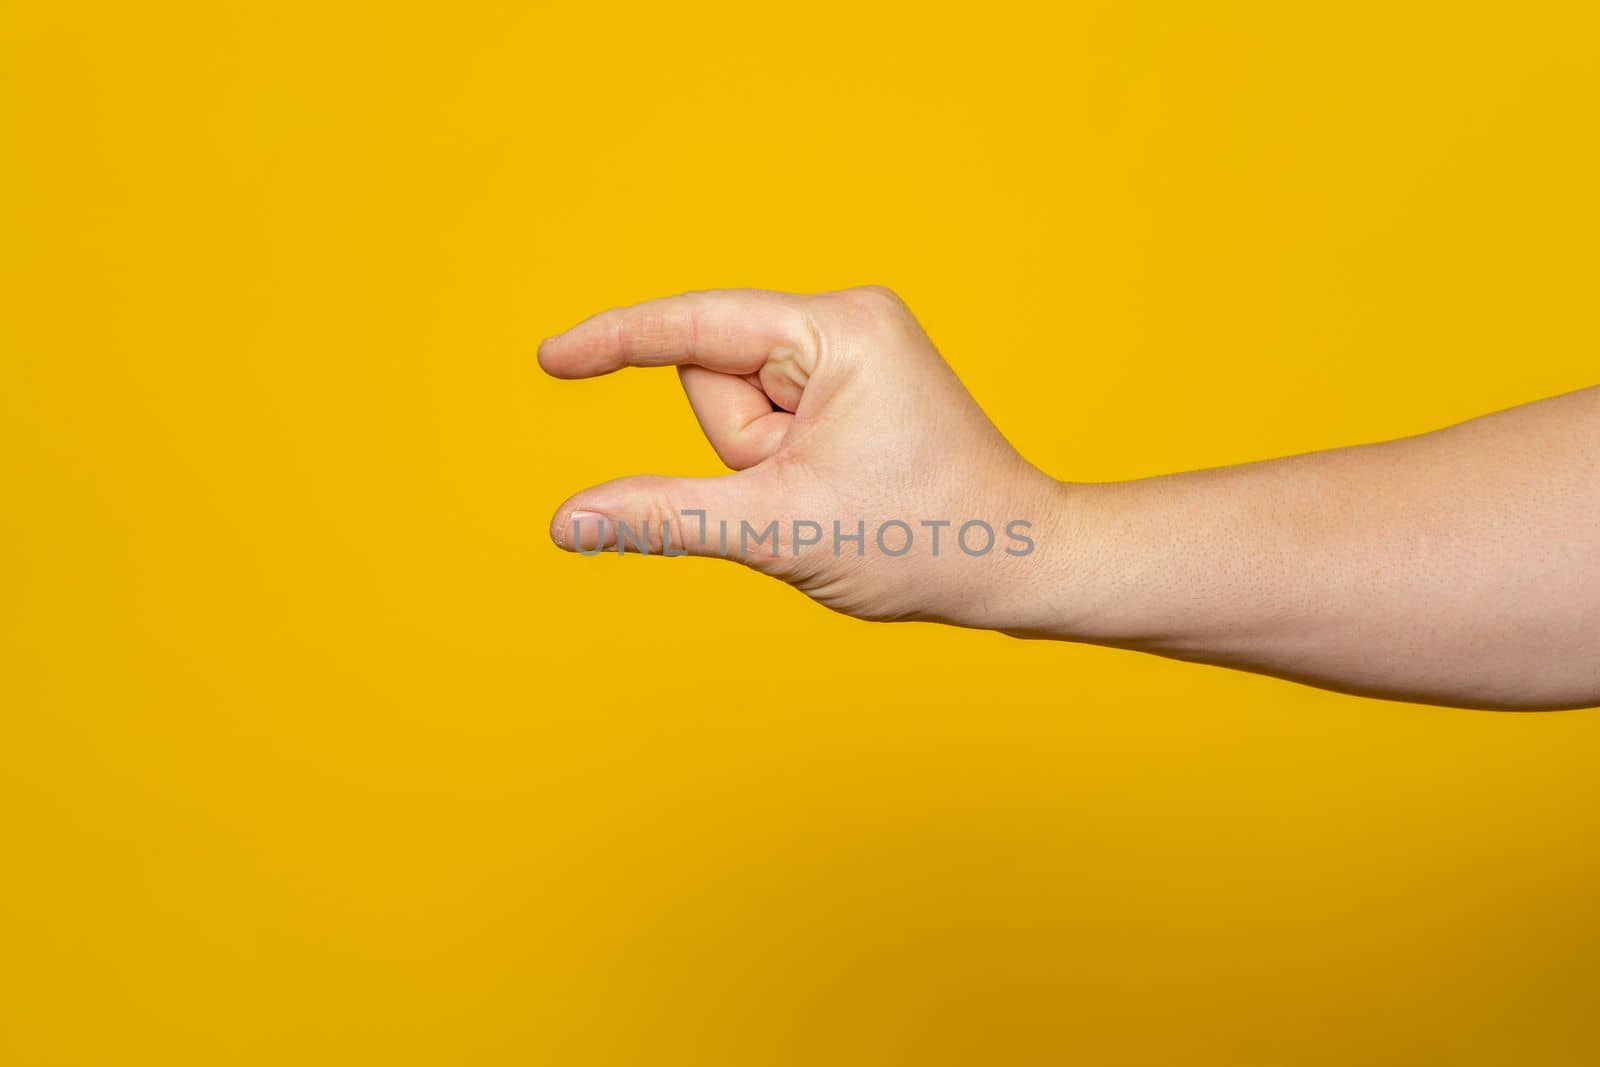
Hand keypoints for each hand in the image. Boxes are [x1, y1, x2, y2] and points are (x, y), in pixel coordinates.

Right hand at [539, 286, 1071, 630]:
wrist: (1018, 564)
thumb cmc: (924, 540)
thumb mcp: (777, 530)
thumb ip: (662, 516)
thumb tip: (566, 521)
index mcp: (838, 329)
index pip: (694, 327)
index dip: (615, 341)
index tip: (549, 358)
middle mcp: (847, 321)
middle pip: (716, 378)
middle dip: (741, 450)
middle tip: (809, 493)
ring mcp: (854, 352)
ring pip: (740, 409)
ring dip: (763, 467)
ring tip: (833, 496)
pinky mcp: (854, 385)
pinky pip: (772, 421)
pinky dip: (780, 465)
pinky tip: (838, 490)